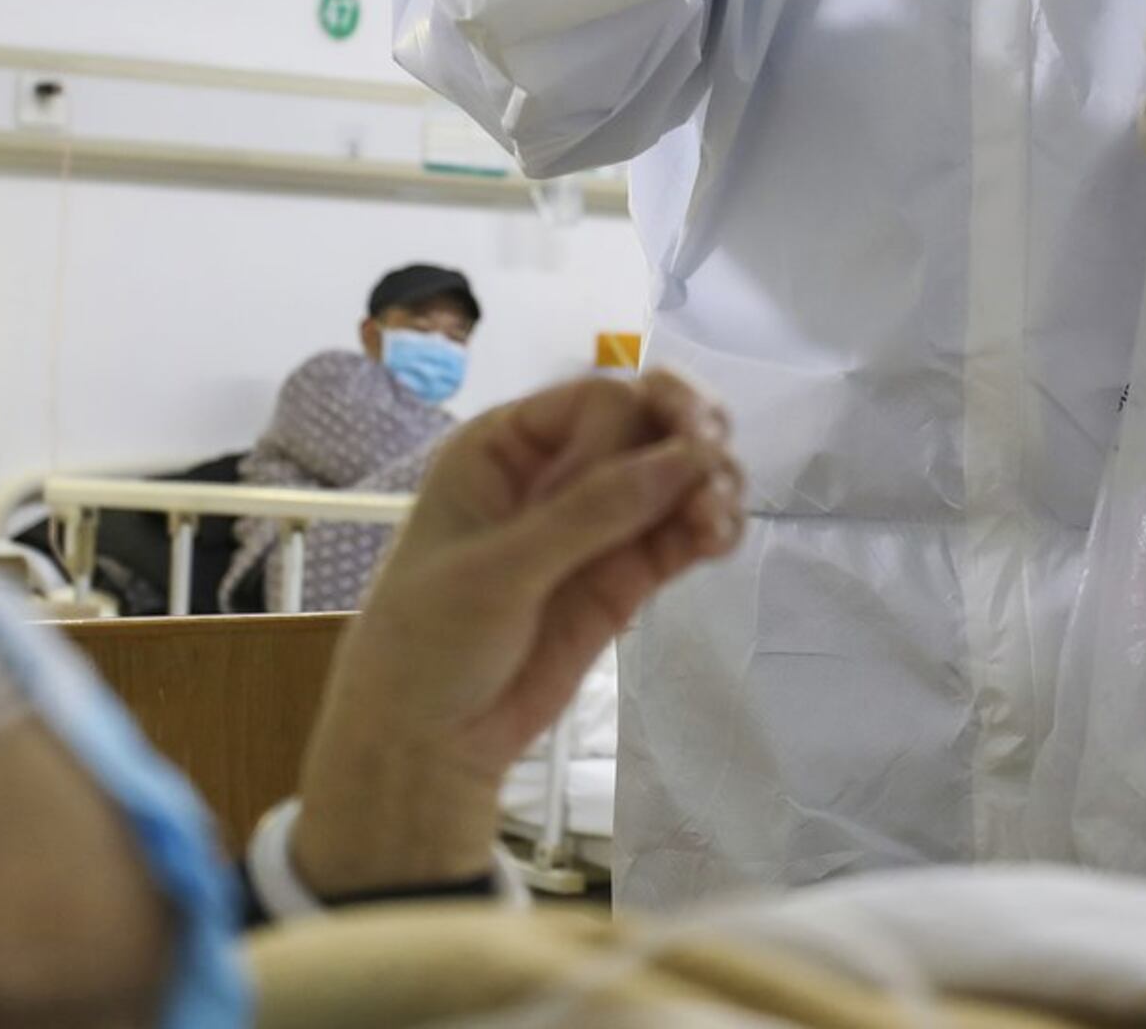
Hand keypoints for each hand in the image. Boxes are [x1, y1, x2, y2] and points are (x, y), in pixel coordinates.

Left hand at [286, 369, 743, 897]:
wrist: (427, 743)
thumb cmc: (429, 641)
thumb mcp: (497, 570)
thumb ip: (591, 513)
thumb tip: (688, 458)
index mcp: (502, 446)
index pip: (595, 401)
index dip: (626, 432)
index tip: (628, 484)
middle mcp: (554, 472)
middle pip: (645, 424)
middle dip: (688, 434)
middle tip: (716, 459)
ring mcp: (594, 527)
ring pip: (672, 478)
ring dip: (708, 483)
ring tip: (717, 521)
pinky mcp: (623, 578)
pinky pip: (678, 535)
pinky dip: (707, 528)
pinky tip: (719, 538)